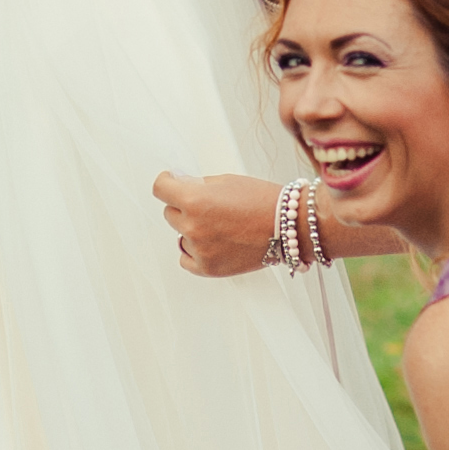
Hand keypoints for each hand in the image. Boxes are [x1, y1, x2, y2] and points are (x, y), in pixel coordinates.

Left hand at [152, 169, 283, 277]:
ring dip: (192, 229)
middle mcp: (193, 226)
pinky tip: (211, 242)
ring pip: (180, 235)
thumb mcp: (225, 181)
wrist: (288, 226)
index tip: (171, 182)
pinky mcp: (208, 268)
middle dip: (184, 207)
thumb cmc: (262, 200)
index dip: (167, 182)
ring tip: (220, 225)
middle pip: (170, 213)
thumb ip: (197, 185)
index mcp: (194, 200)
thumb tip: (178, 185)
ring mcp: (200, 249)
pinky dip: (194, 251)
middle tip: (208, 206)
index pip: (160, 188)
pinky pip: (186, 258)